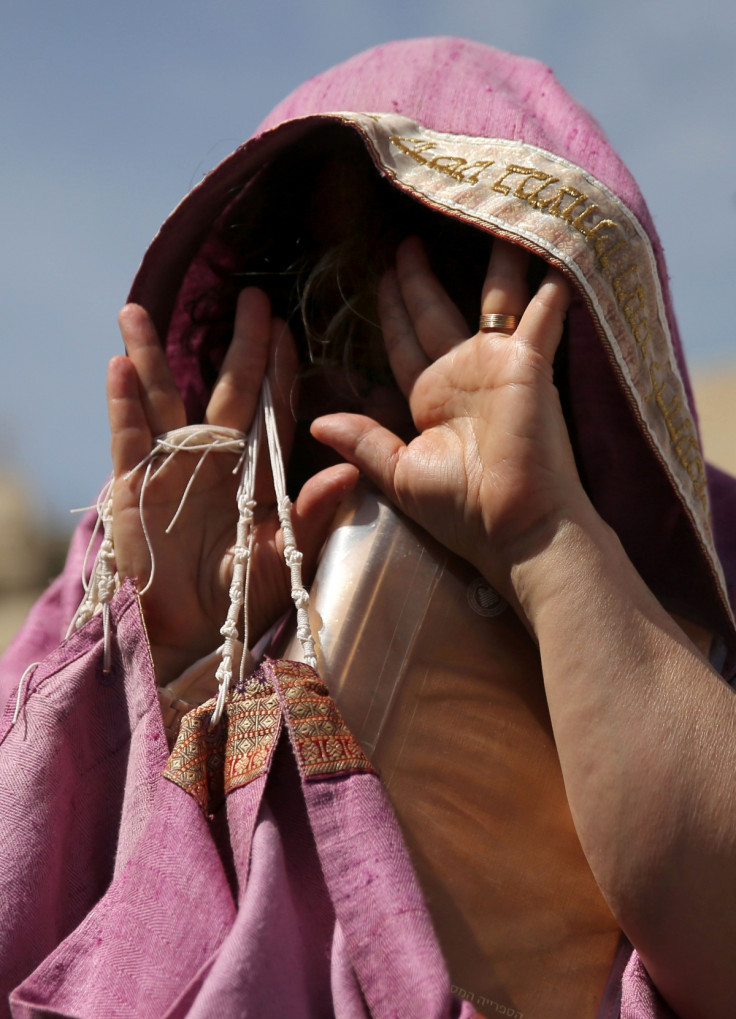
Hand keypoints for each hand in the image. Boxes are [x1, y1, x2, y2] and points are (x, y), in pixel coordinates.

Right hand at [107, 289, 357, 684]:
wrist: (190, 631)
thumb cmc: (241, 596)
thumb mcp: (282, 557)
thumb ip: (311, 514)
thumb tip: (349, 472)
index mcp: (255, 472)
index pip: (270, 409)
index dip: (277, 368)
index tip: (285, 327)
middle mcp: (215, 457)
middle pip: (226, 388)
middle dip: (239, 344)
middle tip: (250, 296)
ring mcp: (171, 465)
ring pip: (162, 399)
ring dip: (151, 356)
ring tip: (138, 311)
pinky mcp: (133, 483)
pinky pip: (128, 435)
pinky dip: (123, 403)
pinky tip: (119, 366)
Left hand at [311, 237, 584, 601]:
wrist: (515, 529)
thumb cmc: (460, 511)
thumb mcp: (399, 475)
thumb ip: (363, 442)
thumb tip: (317, 423)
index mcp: (429, 398)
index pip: (403, 341)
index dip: (391, 306)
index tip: (381, 273)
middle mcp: (463, 374)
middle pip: (436, 310)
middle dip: (419, 275)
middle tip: (406, 238)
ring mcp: (500, 366)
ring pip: (494, 298)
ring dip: (491, 261)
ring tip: (483, 214)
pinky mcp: (530, 365)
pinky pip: (544, 314)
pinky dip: (553, 284)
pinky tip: (557, 249)